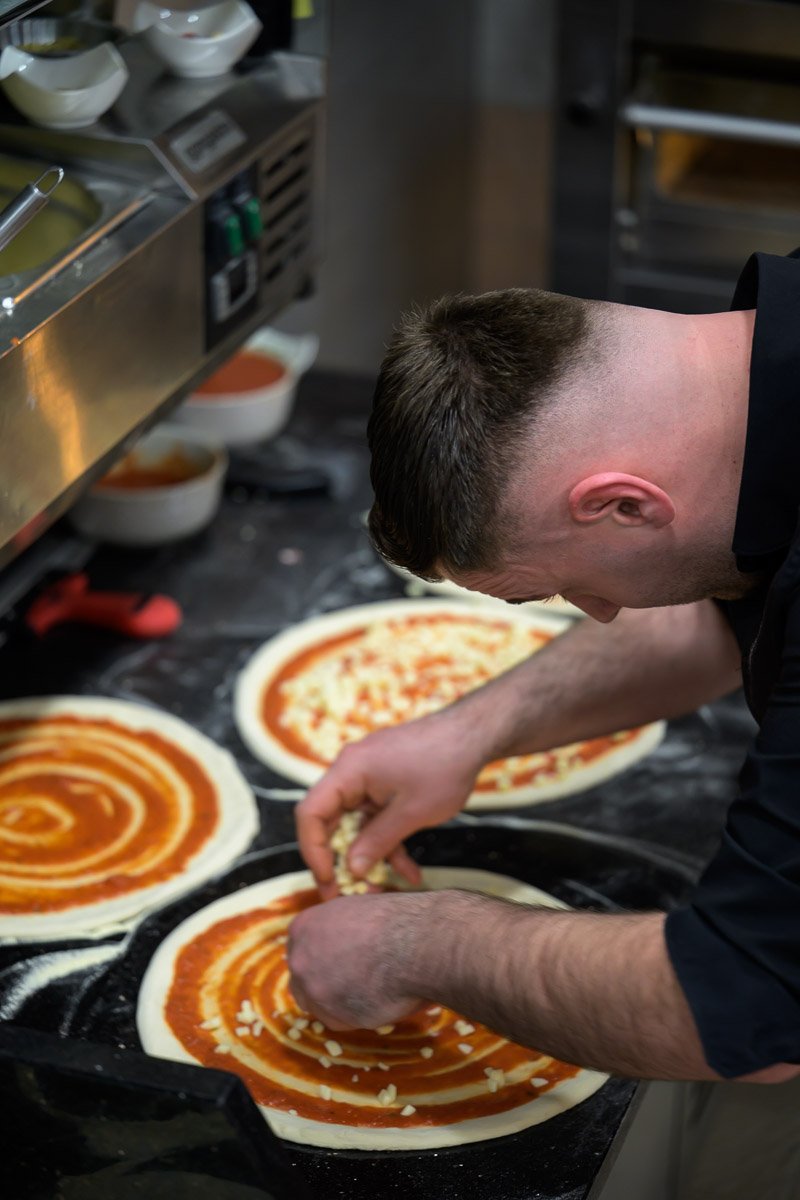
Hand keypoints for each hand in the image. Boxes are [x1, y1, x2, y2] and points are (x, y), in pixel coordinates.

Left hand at [287, 891, 430, 1028]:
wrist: (413, 942)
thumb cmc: (394, 921)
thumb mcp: (356, 912)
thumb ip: (337, 932)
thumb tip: (344, 946)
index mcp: (303, 927)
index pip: (300, 951)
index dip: (320, 961)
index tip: (336, 966)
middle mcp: (299, 958)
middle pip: (303, 981)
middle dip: (323, 985)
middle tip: (352, 984)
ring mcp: (312, 989)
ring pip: (319, 1005)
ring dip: (341, 1002)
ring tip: (374, 990)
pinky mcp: (331, 1015)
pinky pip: (340, 1021)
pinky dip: (357, 1016)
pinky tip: (379, 1001)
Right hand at [295, 707, 485, 898]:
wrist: (474, 734)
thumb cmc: (444, 765)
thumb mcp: (411, 813)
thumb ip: (377, 842)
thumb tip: (352, 870)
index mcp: (349, 771)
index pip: (311, 813)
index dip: (313, 851)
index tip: (328, 881)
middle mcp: (352, 771)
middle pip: (331, 820)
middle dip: (341, 860)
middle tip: (346, 895)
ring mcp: (370, 776)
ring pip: (357, 824)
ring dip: (370, 856)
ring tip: (382, 890)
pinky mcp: (386, 782)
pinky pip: (377, 817)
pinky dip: (389, 842)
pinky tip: (410, 872)